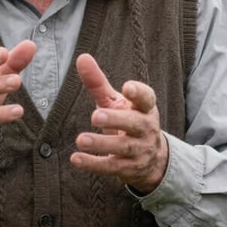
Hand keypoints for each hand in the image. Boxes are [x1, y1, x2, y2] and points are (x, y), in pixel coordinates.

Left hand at [70, 54, 168, 193]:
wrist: (151, 159)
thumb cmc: (128, 120)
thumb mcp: (115, 101)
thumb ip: (98, 82)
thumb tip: (81, 57)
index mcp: (145, 108)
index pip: (146, 99)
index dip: (139, 93)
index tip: (127, 87)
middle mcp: (146, 128)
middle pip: (135, 123)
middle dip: (116, 119)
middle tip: (95, 116)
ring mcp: (139, 150)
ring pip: (122, 147)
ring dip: (101, 144)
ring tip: (81, 140)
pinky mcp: (128, 169)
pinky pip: (111, 167)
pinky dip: (93, 164)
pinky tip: (76, 159)